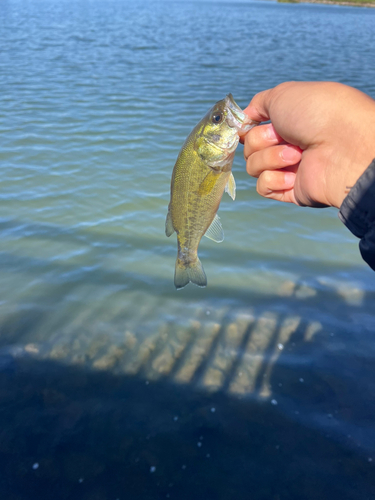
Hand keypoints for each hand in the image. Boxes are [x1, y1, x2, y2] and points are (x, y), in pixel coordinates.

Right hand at [243, 82, 374, 208]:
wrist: (343, 144)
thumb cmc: (317, 112)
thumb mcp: (283, 95)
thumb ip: (259, 103)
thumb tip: (243, 118)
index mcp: (287, 122)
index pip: (252, 129)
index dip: (247, 128)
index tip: (247, 124)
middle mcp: (288, 144)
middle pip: (249, 148)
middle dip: (261, 140)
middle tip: (284, 137)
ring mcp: (289, 168)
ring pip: (253, 167)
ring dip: (270, 158)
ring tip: (296, 155)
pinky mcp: (290, 190)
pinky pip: (263, 187)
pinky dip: (274, 180)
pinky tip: (292, 176)